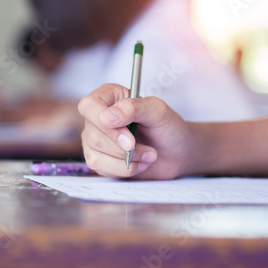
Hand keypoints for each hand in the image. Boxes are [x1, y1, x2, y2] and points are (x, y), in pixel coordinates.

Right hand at [78, 83, 194, 178]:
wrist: (178, 153)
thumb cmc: (168, 127)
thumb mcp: (158, 111)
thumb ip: (133, 107)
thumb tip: (106, 116)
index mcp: (109, 97)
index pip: (89, 106)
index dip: (103, 122)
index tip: (128, 136)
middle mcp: (98, 118)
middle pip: (93, 135)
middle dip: (123, 147)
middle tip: (148, 148)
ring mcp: (96, 140)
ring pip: (95, 155)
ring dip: (128, 160)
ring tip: (149, 155)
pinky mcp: (100, 160)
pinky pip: (102, 169)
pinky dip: (126, 170)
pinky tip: (140, 163)